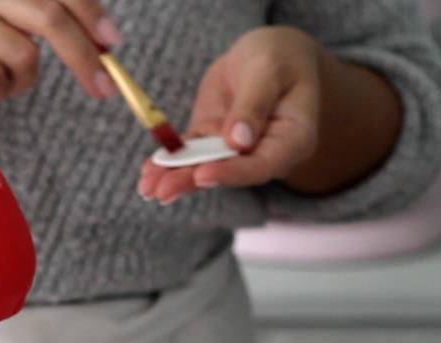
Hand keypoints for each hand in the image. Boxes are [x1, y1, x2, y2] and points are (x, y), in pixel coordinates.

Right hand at [0, 0, 123, 113]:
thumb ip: (47, 19)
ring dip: (23, 80)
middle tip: (102, 89)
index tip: (113, 44)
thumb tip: (105, 40)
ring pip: (23, 55)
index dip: (89, 13)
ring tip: (3, 80)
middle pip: (47, 18)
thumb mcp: (10, 24)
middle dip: (81, 57)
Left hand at [137, 27, 323, 203]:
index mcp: (293, 139)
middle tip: (161, 191)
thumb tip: (238, 140)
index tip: (202, 175)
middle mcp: (264, 152)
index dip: (231, 173)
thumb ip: (254, 103)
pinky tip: (148, 172)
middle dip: (192, 181)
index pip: (261, 165)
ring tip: (147, 188)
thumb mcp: (268, 70)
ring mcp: (236, 150)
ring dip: (175, 178)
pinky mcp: (212, 141)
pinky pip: (190, 154)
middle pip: (228, 172)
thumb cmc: (278, 57)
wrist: (267, 53)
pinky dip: (169, 163)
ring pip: (205, 167)